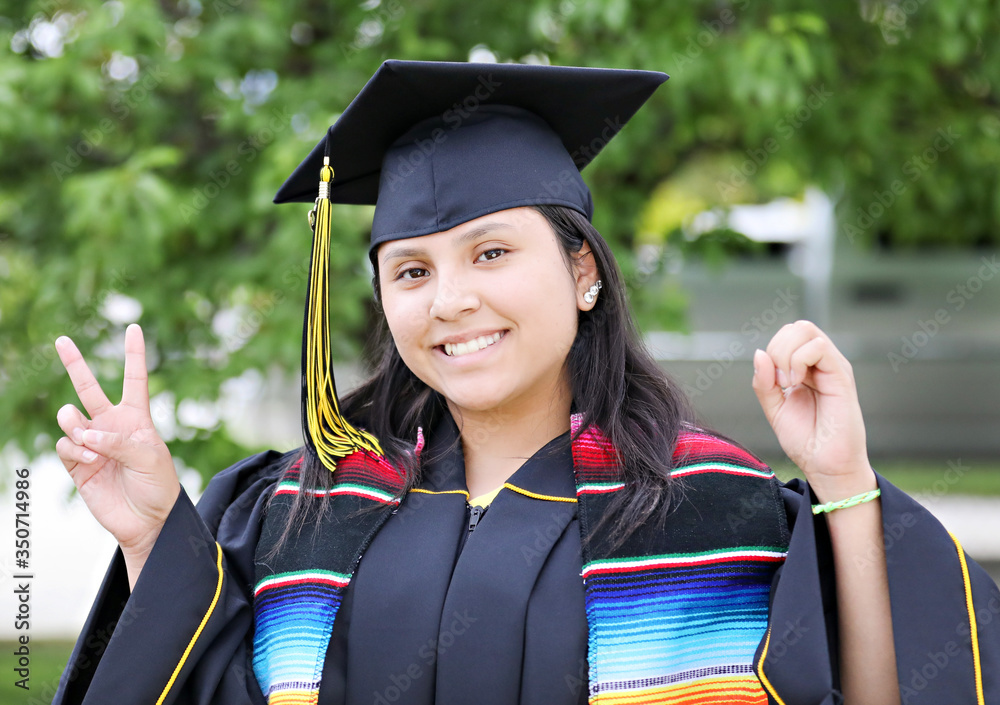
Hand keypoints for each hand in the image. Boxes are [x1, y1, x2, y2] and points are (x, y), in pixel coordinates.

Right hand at [54, 324, 179, 561]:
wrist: (147, 521)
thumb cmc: (158, 486)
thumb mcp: (150, 457)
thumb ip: (119, 441)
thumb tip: (86, 434)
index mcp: (137, 418)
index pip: (135, 379)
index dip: (134, 354)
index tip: (134, 327)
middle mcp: (111, 426)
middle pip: (89, 388)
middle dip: (74, 363)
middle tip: (61, 339)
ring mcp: (92, 444)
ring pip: (70, 417)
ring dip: (75, 424)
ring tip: (89, 441)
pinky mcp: (77, 464)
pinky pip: (65, 445)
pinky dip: (73, 449)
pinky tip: (87, 459)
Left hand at [751, 320, 874, 501]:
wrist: (825, 465)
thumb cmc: (806, 440)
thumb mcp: (774, 408)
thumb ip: (764, 382)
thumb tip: (758, 353)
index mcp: (807, 369)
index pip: (786, 336)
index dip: (771, 351)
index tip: (773, 383)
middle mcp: (822, 363)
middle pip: (796, 327)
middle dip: (776, 348)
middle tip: (778, 381)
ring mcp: (833, 367)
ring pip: (805, 330)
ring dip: (785, 354)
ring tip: (787, 383)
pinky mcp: (842, 376)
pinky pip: (819, 346)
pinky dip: (798, 360)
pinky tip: (796, 383)